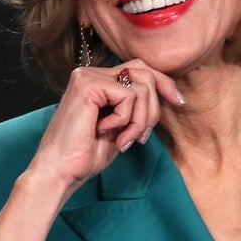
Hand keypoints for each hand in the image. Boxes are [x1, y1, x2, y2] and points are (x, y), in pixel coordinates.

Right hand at [29, 59, 184, 191]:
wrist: (61, 172)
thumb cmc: (86, 154)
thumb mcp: (122, 126)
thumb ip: (137, 106)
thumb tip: (168, 92)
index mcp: (97, 80)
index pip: (140, 69)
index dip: (163, 83)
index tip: (179, 102)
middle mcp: (90, 73)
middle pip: (144, 72)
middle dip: (154, 107)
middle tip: (140, 137)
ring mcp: (87, 76)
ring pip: (141, 87)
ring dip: (140, 120)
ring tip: (124, 140)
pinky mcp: (87, 85)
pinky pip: (128, 96)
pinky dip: (125, 120)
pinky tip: (107, 133)